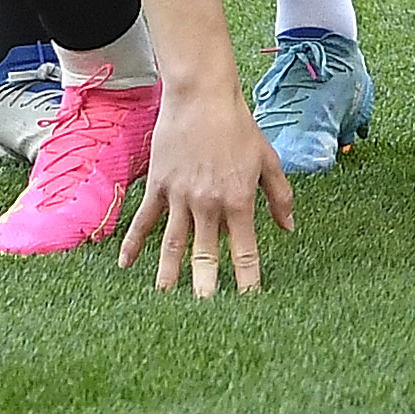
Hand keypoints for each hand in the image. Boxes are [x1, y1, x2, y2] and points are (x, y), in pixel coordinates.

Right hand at [119, 84, 292, 294]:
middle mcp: (209, 204)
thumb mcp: (268, 160)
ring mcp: (181, 197)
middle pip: (206, 254)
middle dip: (205, 284)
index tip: (249, 302)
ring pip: (174, 243)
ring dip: (169, 273)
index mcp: (239, 200)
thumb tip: (288, 228)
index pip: (245, 249)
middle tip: (203, 315)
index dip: (247, 277)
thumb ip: (279, 197)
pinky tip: (126, 266)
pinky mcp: (159, 187)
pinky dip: (134, 244)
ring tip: (165, 298)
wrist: (203, 98)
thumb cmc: (240, 128)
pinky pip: (145, 221)